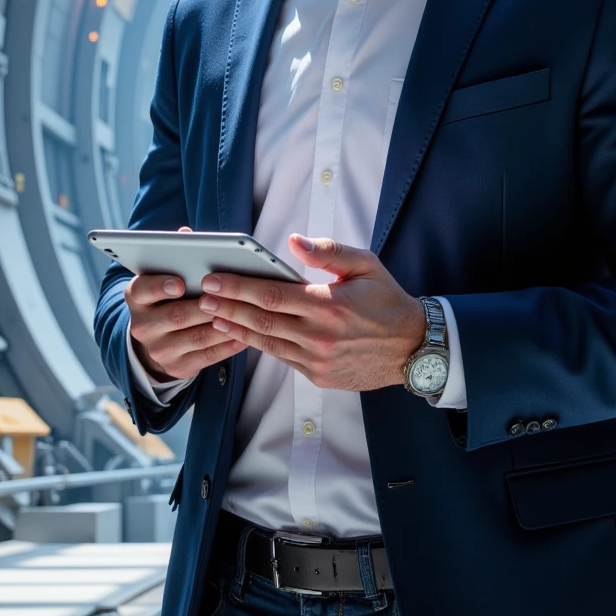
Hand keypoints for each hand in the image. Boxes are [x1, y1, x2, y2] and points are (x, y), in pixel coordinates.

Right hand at [125, 229, 245, 380]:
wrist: (158, 340)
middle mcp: (143, 325)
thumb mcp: (164, 278)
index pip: (142, 290)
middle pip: (175, 316)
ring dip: (220, 326)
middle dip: (202, 307)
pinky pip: (207, 357)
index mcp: (137, 298)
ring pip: (195, 338)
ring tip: (242, 315)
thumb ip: (175, 256)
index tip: (180, 283)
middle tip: (224, 298)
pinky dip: (228, 346)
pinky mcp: (177, 367)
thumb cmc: (169, 298)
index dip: (160, 286)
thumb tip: (186, 232)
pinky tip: (244, 335)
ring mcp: (159, 350)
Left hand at [195, 234, 425, 390]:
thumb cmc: (387, 301)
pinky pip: (281, 357)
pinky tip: (242, 333)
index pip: (271, 294)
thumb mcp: (366, 265)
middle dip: (227, 307)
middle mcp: (319, 335)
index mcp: (328, 304)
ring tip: (213, 316)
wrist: (412, 348)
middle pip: (260, 320)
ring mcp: (317, 359)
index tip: (215, 279)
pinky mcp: (317, 375)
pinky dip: (258, 344)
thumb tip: (294, 241)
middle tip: (202, 297)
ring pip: (266, 342)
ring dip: (235, 329)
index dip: (238, 287)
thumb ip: (329, 252)